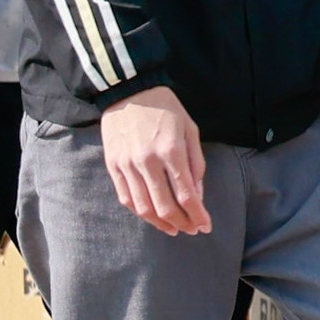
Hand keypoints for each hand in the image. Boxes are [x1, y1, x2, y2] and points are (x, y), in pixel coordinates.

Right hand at [103, 86, 214, 236]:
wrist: (128, 90)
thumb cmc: (165, 108)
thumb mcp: (190, 129)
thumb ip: (196, 163)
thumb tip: (198, 194)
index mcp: (171, 151)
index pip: (186, 195)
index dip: (197, 215)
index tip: (206, 226)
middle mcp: (147, 161)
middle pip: (165, 206)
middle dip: (182, 223)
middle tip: (192, 230)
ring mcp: (127, 165)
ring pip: (144, 207)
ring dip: (160, 223)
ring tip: (174, 228)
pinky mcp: (113, 165)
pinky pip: (126, 197)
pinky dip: (140, 212)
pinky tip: (152, 216)